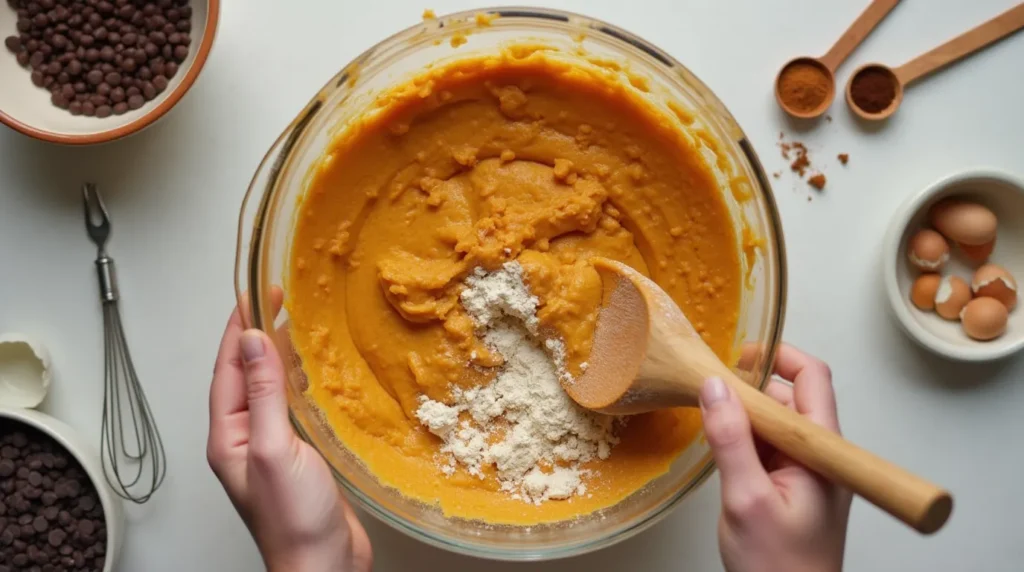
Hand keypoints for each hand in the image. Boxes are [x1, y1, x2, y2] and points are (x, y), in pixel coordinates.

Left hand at [207, 294, 371, 571]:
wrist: (324, 564)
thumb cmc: (294, 520)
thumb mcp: (275, 448)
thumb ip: (264, 395)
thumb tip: (256, 343)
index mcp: (228, 436)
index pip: (229, 368)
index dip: (240, 328)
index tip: (254, 294)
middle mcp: (245, 438)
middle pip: (245, 374)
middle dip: (257, 334)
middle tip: (275, 298)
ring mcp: (271, 446)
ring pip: (268, 388)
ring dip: (278, 354)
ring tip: (292, 323)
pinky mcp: (298, 455)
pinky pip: (291, 406)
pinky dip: (299, 381)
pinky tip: (314, 373)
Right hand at [700, 344, 851, 571]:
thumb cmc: (779, 570)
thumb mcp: (746, 500)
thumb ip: (731, 440)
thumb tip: (713, 387)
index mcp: (824, 451)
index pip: (812, 378)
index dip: (778, 357)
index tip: (737, 356)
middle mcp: (821, 456)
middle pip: (790, 397)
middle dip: (750, 388)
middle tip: (710, 393)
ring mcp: (807, 472)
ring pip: (775, 423)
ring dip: (744, 416)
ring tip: (711, 425)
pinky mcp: (791, 488)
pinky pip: (766, 448)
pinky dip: (743, 441)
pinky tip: (722, 452)